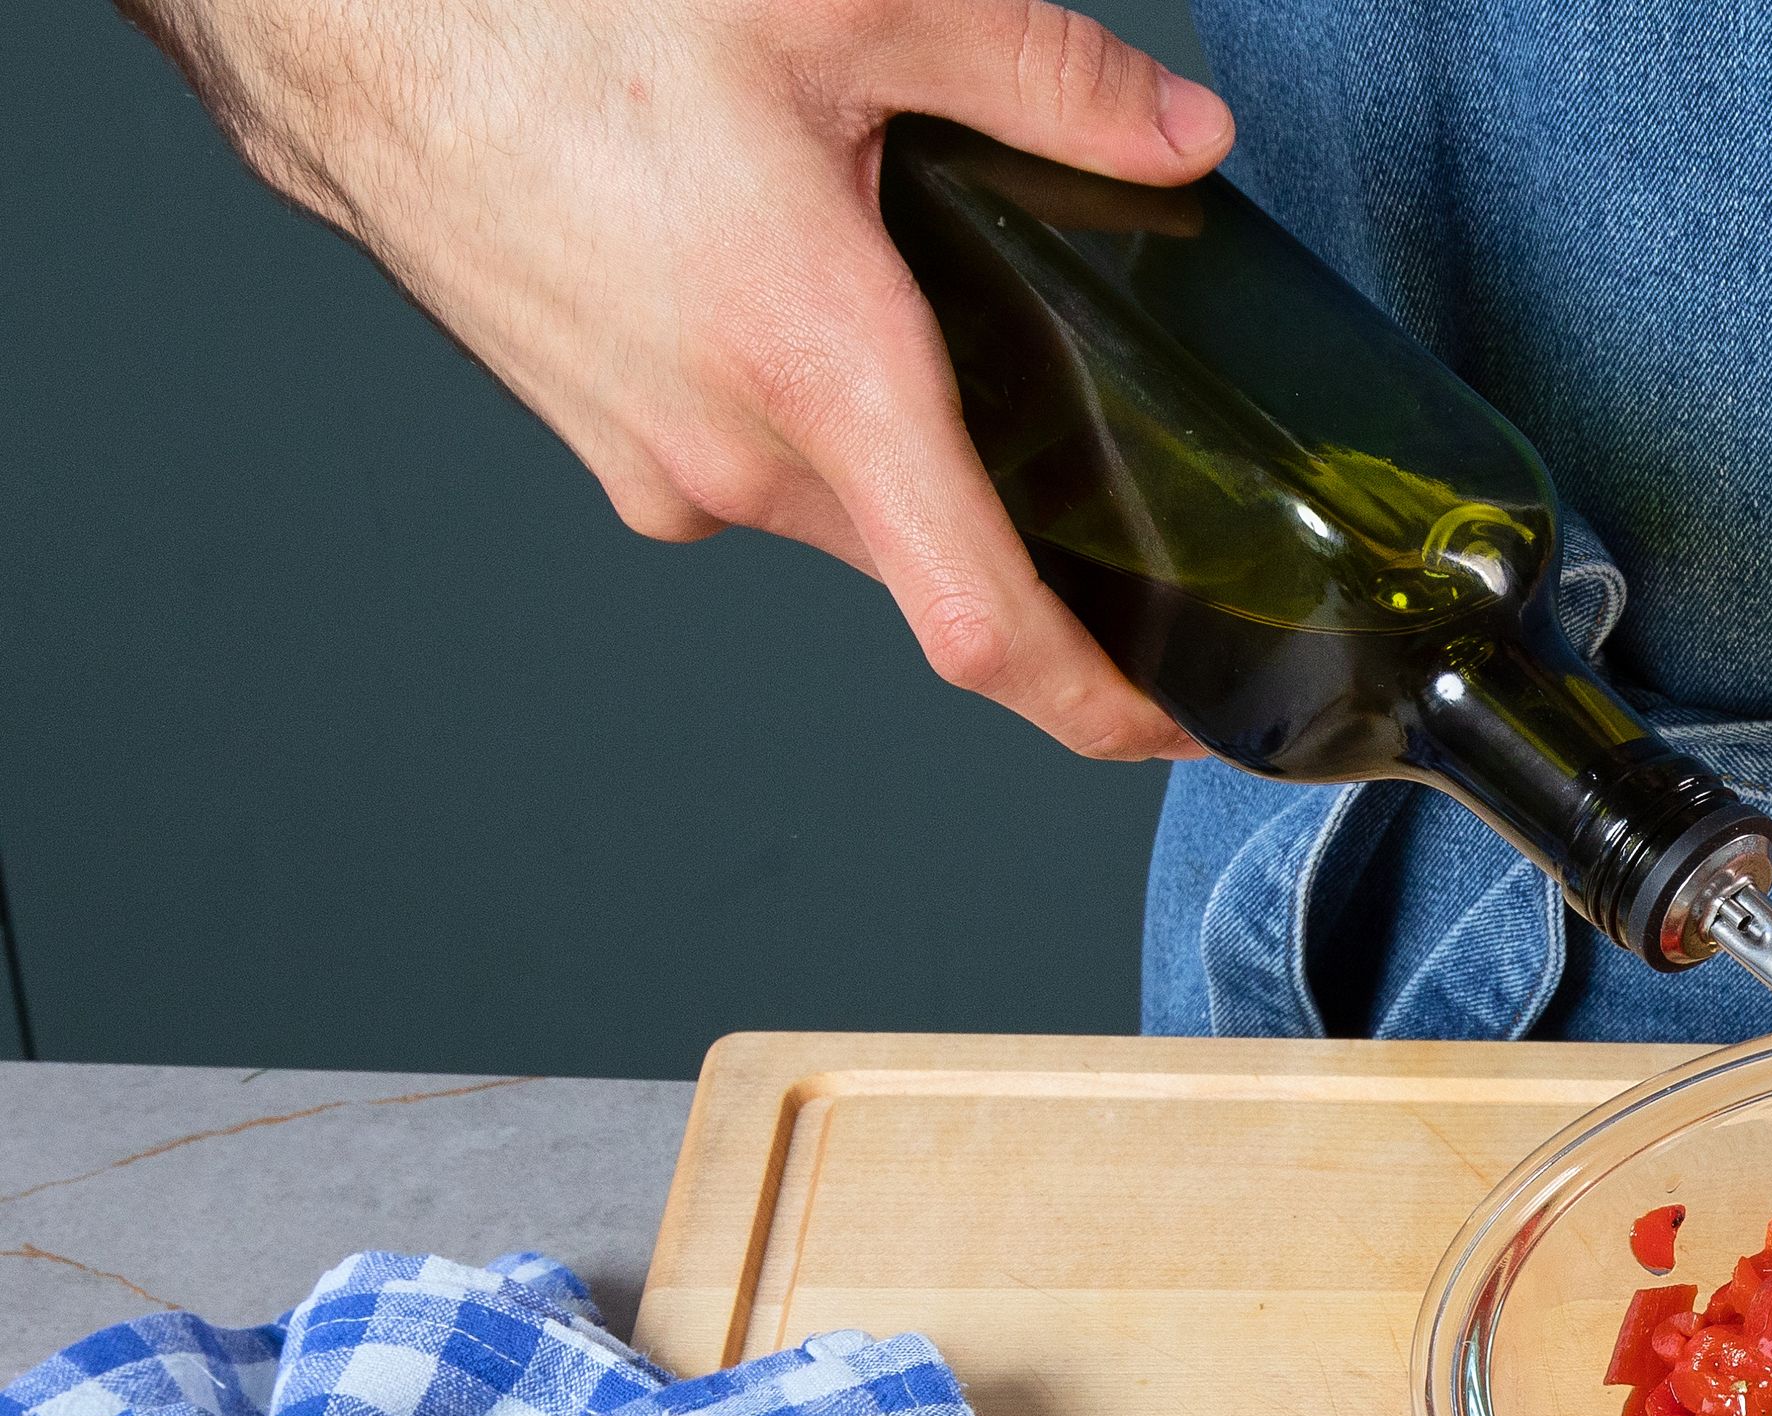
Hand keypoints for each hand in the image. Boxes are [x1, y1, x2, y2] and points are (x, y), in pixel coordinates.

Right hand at [133, 0, 1224, 758]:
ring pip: (841, 506)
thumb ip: (1039, 78)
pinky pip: (750, 463)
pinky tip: (806, 298)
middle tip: (1118, 486)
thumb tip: (1179, 141)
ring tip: (937, 333)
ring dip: (906, 448)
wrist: (335, 9)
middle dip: (1026, 532)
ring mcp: (651, 463)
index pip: (988, 627)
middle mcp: (730, 459)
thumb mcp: (846, 2)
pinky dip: (810, 410)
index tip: (1179, 730)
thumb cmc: (549, 4)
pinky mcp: (597, 434)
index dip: (1102, 707)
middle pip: (932, 556)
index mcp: (816, 373)